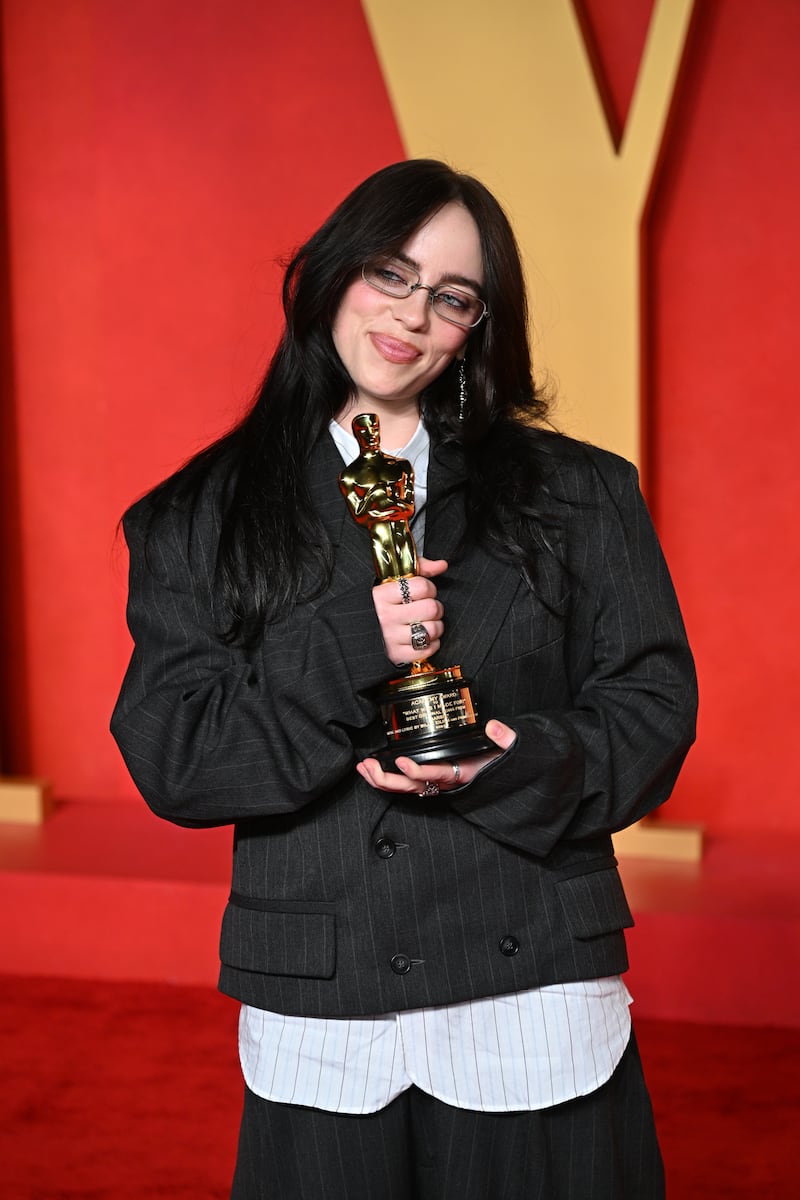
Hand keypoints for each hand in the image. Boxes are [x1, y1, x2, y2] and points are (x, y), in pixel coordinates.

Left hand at [356, 719, 517, 795]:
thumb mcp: (512, 750)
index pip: (437, 775)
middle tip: (370, 766)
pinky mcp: (433, 780)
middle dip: (388, 779)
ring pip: (406, 788)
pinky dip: (388, 780)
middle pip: (413, 787)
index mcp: (464, 773)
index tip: (401, 761)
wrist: (510, 776)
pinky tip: (373, 771)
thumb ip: (506, 739)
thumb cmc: (506, 762)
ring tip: (364, 768)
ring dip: (382, 780)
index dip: (418, 771)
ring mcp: (438, 784)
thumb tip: (494, 727)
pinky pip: (407, 785)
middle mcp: (447, 783)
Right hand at [372, 557, 447, 665]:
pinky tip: (422, 638)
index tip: (423, 592)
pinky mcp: (397, 655)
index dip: (429, 588)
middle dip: (435, 607)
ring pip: (432, 629)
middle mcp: (385, 617)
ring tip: (425, 623)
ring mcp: (391, 637)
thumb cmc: (379, 605)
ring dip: (435, 626)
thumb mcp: (392, 582)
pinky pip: (428, 649)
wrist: (355, 632)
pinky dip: (431, 644)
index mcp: (382, 596)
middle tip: (427, 608)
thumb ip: (418, 569)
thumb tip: (441, 565)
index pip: (422, 587)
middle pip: (431, 608)